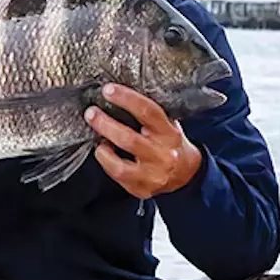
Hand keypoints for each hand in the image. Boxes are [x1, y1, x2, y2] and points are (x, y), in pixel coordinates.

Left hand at [84, 83, 202, 199]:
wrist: (187, 174)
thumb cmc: (172, 144)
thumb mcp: (169, 125)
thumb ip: (149, 114)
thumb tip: (119, 95)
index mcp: (169, 134)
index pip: (147, 112)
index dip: (126, 99)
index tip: (109, 90)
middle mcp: (162, 155)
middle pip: (128, 139)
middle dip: (105, 124)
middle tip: (91, 113)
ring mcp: (152, 176)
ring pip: (120, 166)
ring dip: (103, 152)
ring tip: (98, 142)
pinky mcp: (142, 189)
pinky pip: (118, 178)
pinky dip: (107, 164)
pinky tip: (105, 155)